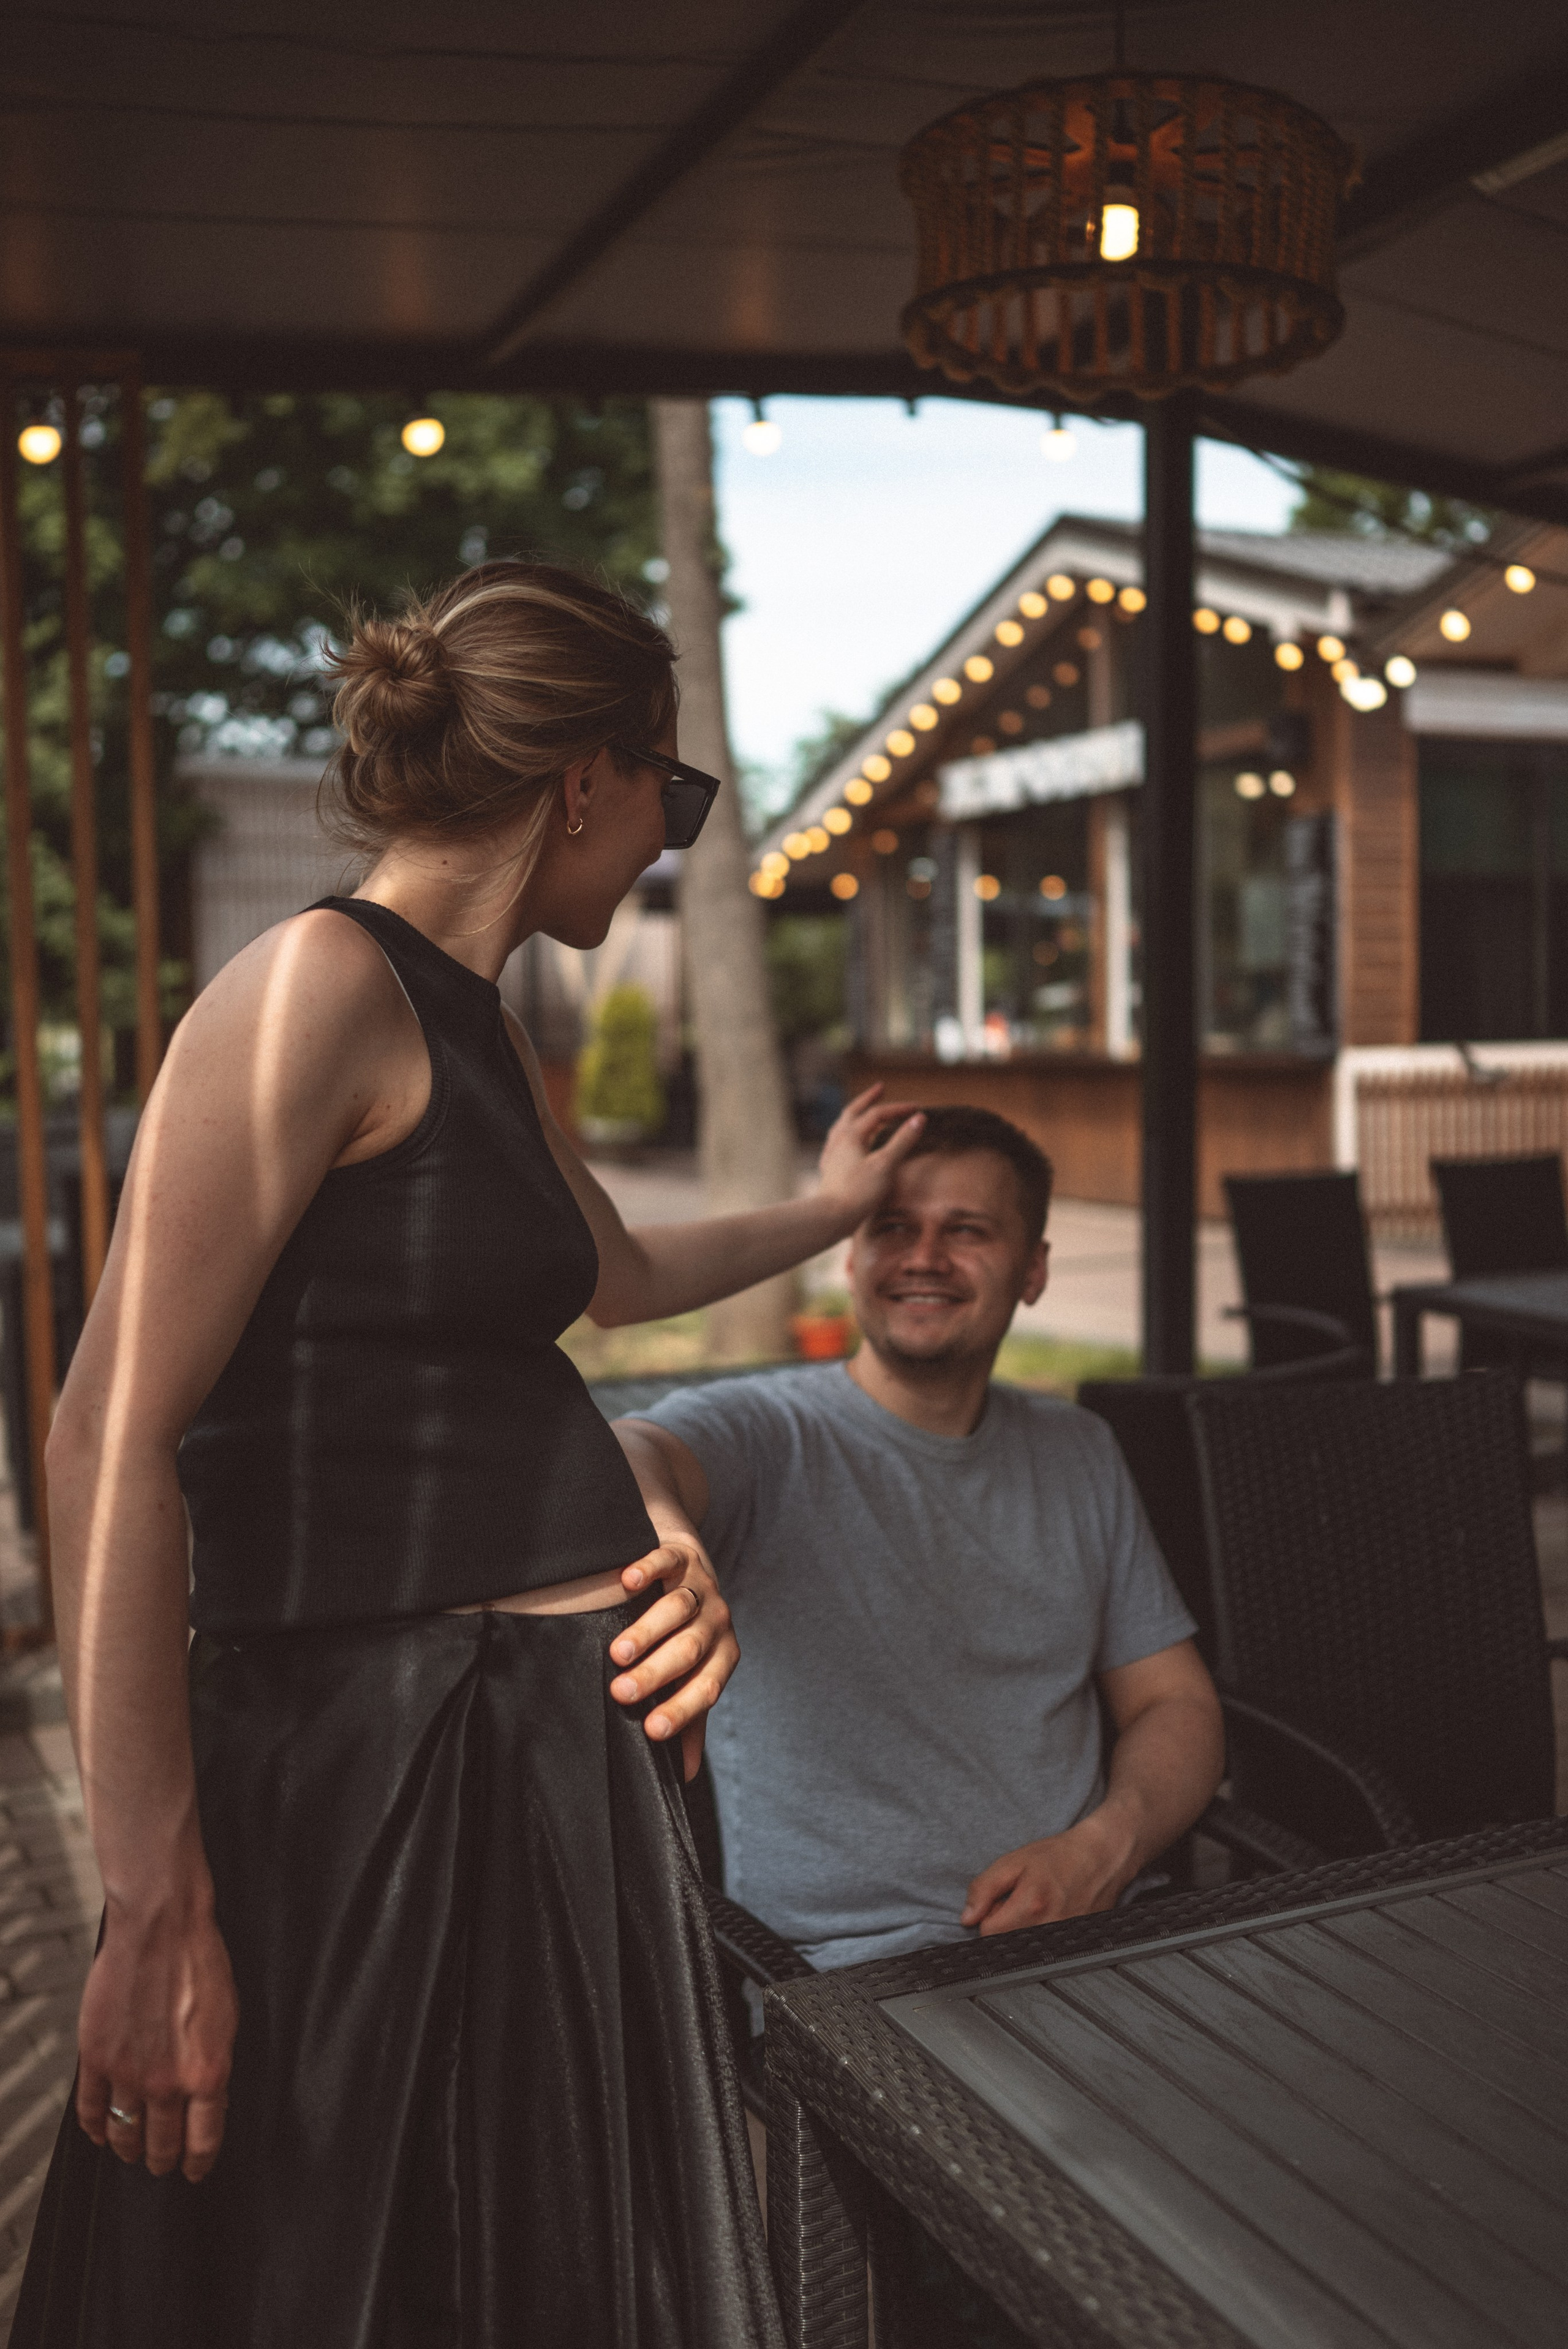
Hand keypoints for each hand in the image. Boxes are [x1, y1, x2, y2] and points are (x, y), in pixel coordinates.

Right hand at [76, 1887, 237, 2182]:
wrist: (162, 1929)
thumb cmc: (202, 1965)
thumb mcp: (227, 2020)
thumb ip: (214, 2066)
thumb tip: (208, 2100)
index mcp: (208, 2074)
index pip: (203, 2140)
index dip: (197, 2163)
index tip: (193, 2172)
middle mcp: (168, 2083)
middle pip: (162, 2143)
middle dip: (163, 2159)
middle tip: (161, 2164)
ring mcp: (128, 2073)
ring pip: (125, 2132)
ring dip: (128, 2147)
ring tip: (131, 2152)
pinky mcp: (96, 2057)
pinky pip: (92, 2108)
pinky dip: (95, 2126)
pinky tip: (98, 2132)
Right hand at [611, 1534, 738, 1781]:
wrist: (692, 1567)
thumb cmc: (688, 1633)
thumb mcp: (693, 1674)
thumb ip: (690, 1718)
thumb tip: (688, 1778)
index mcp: (722, 1657)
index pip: (706, 1688)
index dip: (682, 1711)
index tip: (651, 1731)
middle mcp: (717, 1623)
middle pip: (690, 1649)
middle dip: (657, 1673)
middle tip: (622, 1693)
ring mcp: (701, 1587)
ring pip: (679, 1607)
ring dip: (649, 1630)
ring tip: (617, 1652)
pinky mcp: (682, 1555)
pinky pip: (668, 1561)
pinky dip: (650, 1569)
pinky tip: (627, 1581)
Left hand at [815, 1086, 924, 1230]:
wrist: (831, 1217)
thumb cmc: (859, 1192)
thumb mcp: (886, 1164)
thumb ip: (903, 1140)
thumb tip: (919, 1118)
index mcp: (852, 1135)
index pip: (878, 1114)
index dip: (899, 1109)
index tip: (918, 1108)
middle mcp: (839, 1140)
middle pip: (853, 1111)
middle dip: (868, 1099)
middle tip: (880, 1088)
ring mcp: (832, 1154)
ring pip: (842, 1126)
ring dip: (855, 1115)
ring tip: (862, 1111)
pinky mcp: (830, 1169)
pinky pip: (837, 1143)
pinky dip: (846, 1135)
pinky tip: (846, 1142)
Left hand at [961, 1812, 1137, 1936]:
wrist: (1102, 1857)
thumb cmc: (1058, 1856)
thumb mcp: (1013, 1861)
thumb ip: (984, 1889)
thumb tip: (967, 1919)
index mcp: (1031, 1906)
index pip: (988, 1932)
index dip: (987, 1915)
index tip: (999, 1901)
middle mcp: (1049, 1928)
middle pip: (1007, 1945)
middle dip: (1006, 1925)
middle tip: (1019, 1902)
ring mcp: (1066, 1941)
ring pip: (1025, 1950)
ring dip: (1023, 1932)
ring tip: (1036, 1908)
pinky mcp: (1076, 1947)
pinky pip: (1046, 1951)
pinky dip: (1041, 1936)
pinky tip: (1050, 1916)